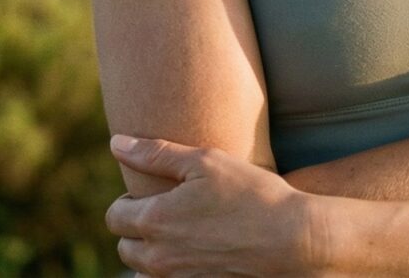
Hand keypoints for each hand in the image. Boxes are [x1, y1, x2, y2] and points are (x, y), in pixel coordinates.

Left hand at [107, 135, 327, 276]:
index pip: (114, 216)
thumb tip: (116, 144)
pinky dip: (174, 270)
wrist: (294, 239)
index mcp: (155, 220)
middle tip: (168, 211)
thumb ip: (155, 153)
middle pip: (125, 247)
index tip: (153, 192)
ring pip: (144, 271)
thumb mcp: (205, 161)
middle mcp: (159, 257)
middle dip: (137, 229)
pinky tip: (198, 252)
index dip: (129, 201)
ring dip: (153, 254)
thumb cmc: (252, 194)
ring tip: (182, 234)